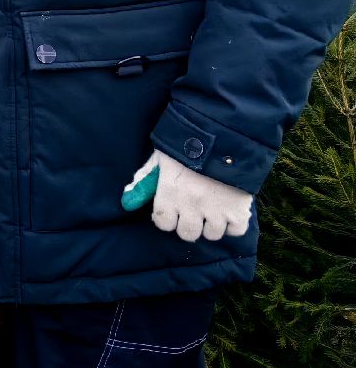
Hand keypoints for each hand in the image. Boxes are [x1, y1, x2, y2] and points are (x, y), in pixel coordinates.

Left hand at [122, 149, 252, 241]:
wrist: (224, 133)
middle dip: (188, 225)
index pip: (163, 223)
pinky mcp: (239, 209)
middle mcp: (191, 205)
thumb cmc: (187, 144)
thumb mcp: (160, 158)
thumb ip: (145, 180)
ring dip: (211, 225)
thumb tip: (127, 201)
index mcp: (170, 193)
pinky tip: (229, 212)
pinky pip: (236, 231)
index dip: (167, 219)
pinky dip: (233, 225)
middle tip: (193, 212)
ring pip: (212, 234)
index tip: (172, 211)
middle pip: (188, 234)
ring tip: (212, 209)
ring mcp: (216, 209)